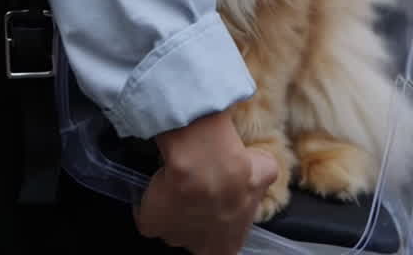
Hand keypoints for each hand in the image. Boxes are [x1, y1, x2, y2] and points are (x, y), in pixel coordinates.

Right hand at [135, 111, 277, 252]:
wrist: (206, 165)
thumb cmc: (239, 173)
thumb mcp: (264, 171)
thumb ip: (263, 177)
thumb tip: (264, 169)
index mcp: (229, 246)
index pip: (224, 243)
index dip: (222, 219)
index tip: (219, 197)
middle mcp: (203, 249)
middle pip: (197, 235)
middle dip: (198, 214)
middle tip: (199, 187)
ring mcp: (175, 239)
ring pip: (173, 225)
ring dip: (176, 206)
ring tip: (178, 180)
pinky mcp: (152, 224)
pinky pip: (147, 217)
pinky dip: (148, 204)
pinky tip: (157, 183)